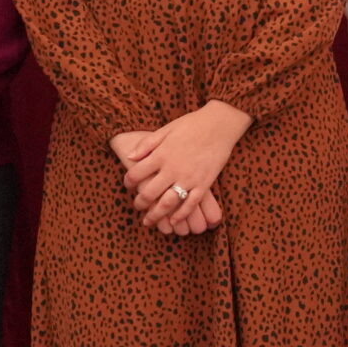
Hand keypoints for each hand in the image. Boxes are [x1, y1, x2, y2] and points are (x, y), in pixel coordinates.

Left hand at [120, 102, 249, 228]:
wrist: (219, 125)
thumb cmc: (192, 125)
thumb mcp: (165, 129)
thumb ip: (146, 144)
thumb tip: (129, 157)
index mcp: (161, 154)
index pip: (136, 174)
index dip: (128, 182)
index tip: (128, 185)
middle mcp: (172, 169)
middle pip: (149, 193)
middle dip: (139, 203)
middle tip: (137, 206)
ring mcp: (189, 178)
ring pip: (167, 203)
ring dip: (156, 215)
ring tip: (149, 221)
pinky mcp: (204, 184)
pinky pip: (190, 204)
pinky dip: (180, 215)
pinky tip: (173, 222)